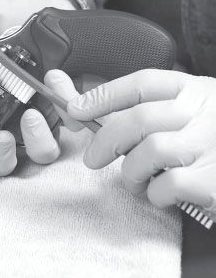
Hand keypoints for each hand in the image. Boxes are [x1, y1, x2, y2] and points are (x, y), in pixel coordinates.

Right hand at [0, 0, 76, 178]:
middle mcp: (8, 112)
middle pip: (3, 158)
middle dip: (0, 159)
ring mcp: (38, 107)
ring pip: (40, 150)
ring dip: (37, 142)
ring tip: (31, 115)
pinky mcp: (65, 97)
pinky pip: (72, 121)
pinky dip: (67, 111)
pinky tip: (55, 82)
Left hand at [67, 69, 215, 215]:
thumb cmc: (213, 138)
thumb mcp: (189, 111)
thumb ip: (148, 110)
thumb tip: (85, 109)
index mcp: (194, 90)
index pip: (142, 83)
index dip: (104, 95)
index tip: (75, 109)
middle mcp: (204, 112)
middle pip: (140, 118)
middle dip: (106, 140)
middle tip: (93, 158)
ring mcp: (212, 144)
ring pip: (149, 152)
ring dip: (131, 172)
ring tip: (136, 180)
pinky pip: (168, 185)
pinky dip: (154, 194)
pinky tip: (161, 194)